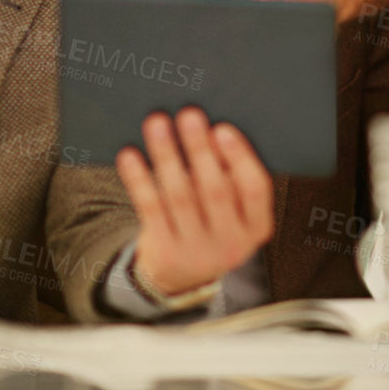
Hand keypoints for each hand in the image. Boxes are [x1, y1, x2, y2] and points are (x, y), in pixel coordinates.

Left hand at [116, 108, 274, 298]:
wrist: (183, 274)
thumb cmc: (213, 222)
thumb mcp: (234, 209)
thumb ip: (231, 176)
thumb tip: (211, 130)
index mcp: (257, 227)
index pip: (255, 189)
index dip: (240, 157)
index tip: (222, 128)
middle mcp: (232, 244)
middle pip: (215, 190)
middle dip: (200, 149)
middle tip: (189, 115)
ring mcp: (197, 251)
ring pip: (180, 196)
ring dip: (167, 156)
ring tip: (158, 124)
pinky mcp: (165, 252)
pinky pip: (150, 209)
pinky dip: (139, 179)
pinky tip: (131, 156)